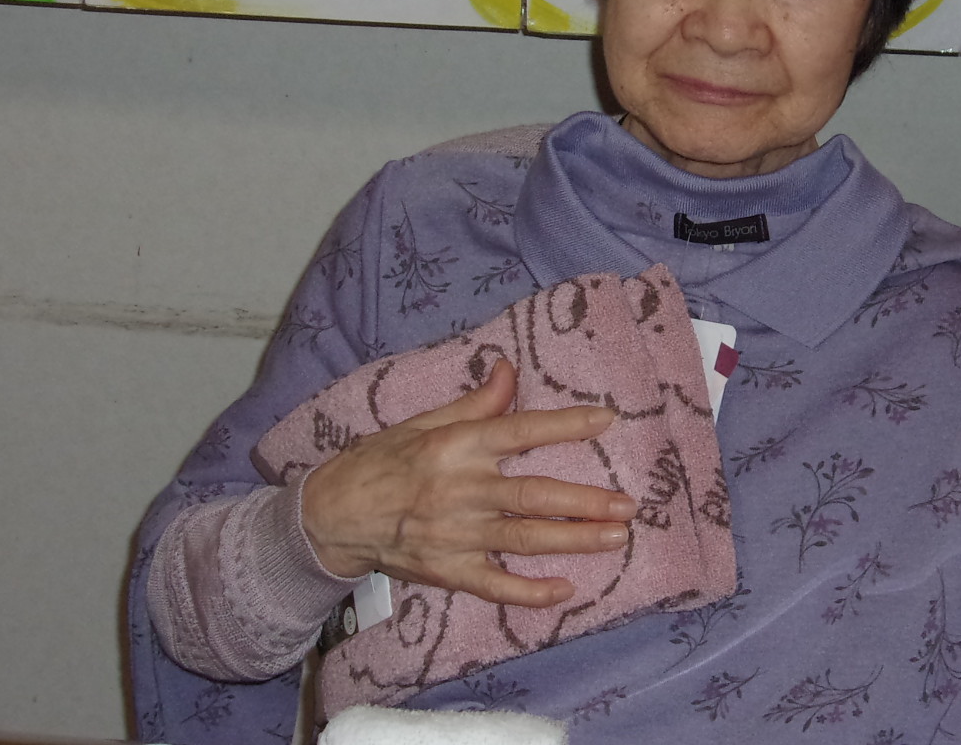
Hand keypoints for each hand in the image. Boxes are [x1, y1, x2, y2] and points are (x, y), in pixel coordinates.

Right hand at [299, 358, 636, 606]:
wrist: (332, 516)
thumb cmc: (381, 462)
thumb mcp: (423, 422)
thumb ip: (475, 404)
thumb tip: (511, 370)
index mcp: (456, 447)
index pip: (521, 431)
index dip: (566, 424)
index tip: (607, 419)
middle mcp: (461, 490)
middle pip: (534, 495)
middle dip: (585, 501)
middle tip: (628, 505)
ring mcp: (456, 535)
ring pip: (525, 539)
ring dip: (574, 540)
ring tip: (615, 538)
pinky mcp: (448, 571)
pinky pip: (495, 586)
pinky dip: (530, 591)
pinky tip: (564, 590)